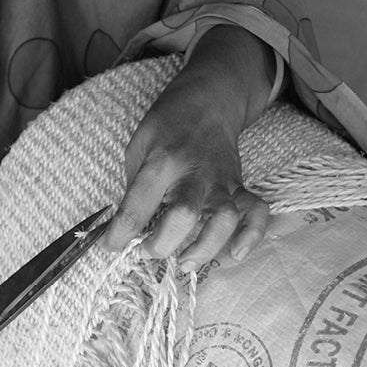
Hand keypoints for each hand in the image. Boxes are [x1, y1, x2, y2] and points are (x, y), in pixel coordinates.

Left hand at [102, 26, 273, 269]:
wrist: (209, 103)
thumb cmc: (167, 127)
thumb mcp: (139, 148)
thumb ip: (137, 188)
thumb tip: (133, 229)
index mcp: (161, 161)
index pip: (137, 205)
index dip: (120, 234)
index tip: (110, 246)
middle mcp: (194, 172)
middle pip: (184, 214)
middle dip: (162, 244)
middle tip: (148, 251)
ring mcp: (222, 181)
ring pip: (224, 218)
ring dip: (205, 248)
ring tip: (186, 262)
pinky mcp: (240, 186)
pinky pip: (256, 212)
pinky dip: (252, 235)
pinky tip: (236, 253)